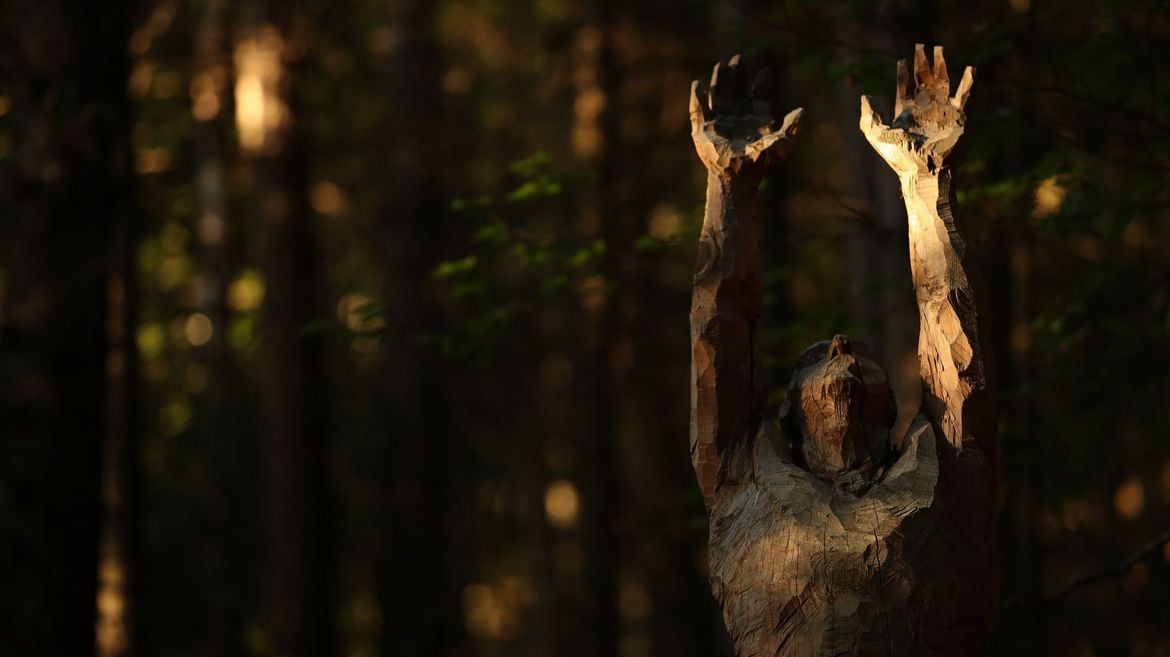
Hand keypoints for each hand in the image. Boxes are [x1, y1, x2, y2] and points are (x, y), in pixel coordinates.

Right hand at [690, 55, 802, 177]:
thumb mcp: (782, 145)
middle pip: (736, 91)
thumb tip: (801, 110)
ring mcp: (719, 123)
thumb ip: (793, 128)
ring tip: (721, 64)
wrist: (738, 177)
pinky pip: (698, 110)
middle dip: (738, 75)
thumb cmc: (761, 164)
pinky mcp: (703, 130)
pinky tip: (698, 84)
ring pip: (718, 95)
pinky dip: (697, 98)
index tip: (764, 71)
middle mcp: (737, 118)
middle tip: (739, 58)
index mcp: (755, 121)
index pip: (758, 96)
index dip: (761, 83)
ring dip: (719, 80)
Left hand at [860, 44, 973, 176]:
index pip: (905, 88)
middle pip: (924, 80)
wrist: (923, 173)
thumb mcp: (877, 134)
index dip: (903, 74)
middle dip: (923, 63)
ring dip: (942, 66)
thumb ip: (869, 115)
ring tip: (939, 50)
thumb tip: (865, 95)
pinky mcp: (960, 119)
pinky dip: (970, 83)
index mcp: (907, 113)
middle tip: (921, 45)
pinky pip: (967, 97)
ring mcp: (943, 113)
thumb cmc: (899, 158)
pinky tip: (971, 69)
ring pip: (944, 82)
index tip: (902, 60)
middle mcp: (925, 110)